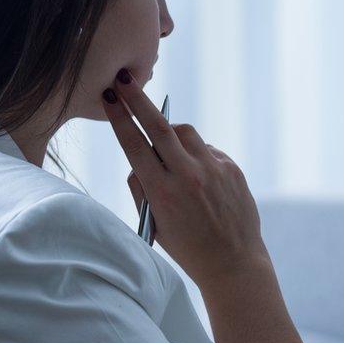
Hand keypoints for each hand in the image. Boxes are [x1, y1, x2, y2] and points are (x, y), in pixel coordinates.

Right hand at [102, 70, 265, 288]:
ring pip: (185, 132)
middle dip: (138, 100)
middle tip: (124, 79)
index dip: (120, 117)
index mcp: (163, 192)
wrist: (233, 262)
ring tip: (167, 151)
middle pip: (160, 126)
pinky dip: (195, 154)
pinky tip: (197, 177)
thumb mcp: (154, 223)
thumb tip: (138, 157)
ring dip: (170, 132)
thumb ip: (142, 188)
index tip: (109, 96)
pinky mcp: (232, 169)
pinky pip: (207, 149)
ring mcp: (214, 170)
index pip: (135, 144)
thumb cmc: (187, 247)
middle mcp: (189, 176)